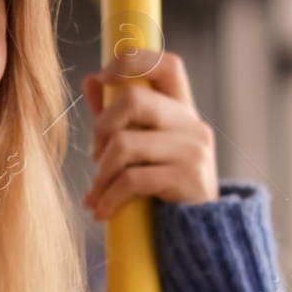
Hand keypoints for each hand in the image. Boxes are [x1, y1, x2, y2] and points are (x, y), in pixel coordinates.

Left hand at [81, 49, 217, 220]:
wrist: (200, 230)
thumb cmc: (164, 183)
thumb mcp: (143, 144)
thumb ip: (117, 113)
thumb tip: (91, 79)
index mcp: (181, 108)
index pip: (166, 64)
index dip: (133, 60)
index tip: (104, 76)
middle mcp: (191, 123)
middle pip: (135, 100)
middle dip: (101, 127)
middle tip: (95, 155)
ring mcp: (193, 149)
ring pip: (125, 144)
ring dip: (100, 173)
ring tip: (95, 194)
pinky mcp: (189, 177)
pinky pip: (133, 179)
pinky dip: (109, 197)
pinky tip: (101, 210)